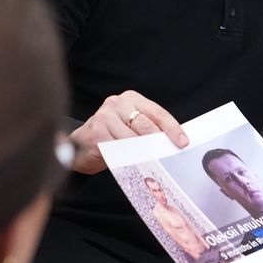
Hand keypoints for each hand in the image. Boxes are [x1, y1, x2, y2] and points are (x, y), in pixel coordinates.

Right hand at [68, 90, 187, 173]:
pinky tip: (134, 164)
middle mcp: (117, 104)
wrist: (80, 145)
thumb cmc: (111, 134)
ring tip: (153, 162)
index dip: (172, 128)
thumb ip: (148, 128)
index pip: (157, 112)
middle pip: (146, 125)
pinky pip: (117, 149)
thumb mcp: (131, 125)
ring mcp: (104, 117)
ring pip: (132, 139)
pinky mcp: (95, 133)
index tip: (182, 142)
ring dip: (144, 152)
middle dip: (159, 142)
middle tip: (168, 154)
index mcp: (131, 98)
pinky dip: (128, 158)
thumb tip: (172, 142)